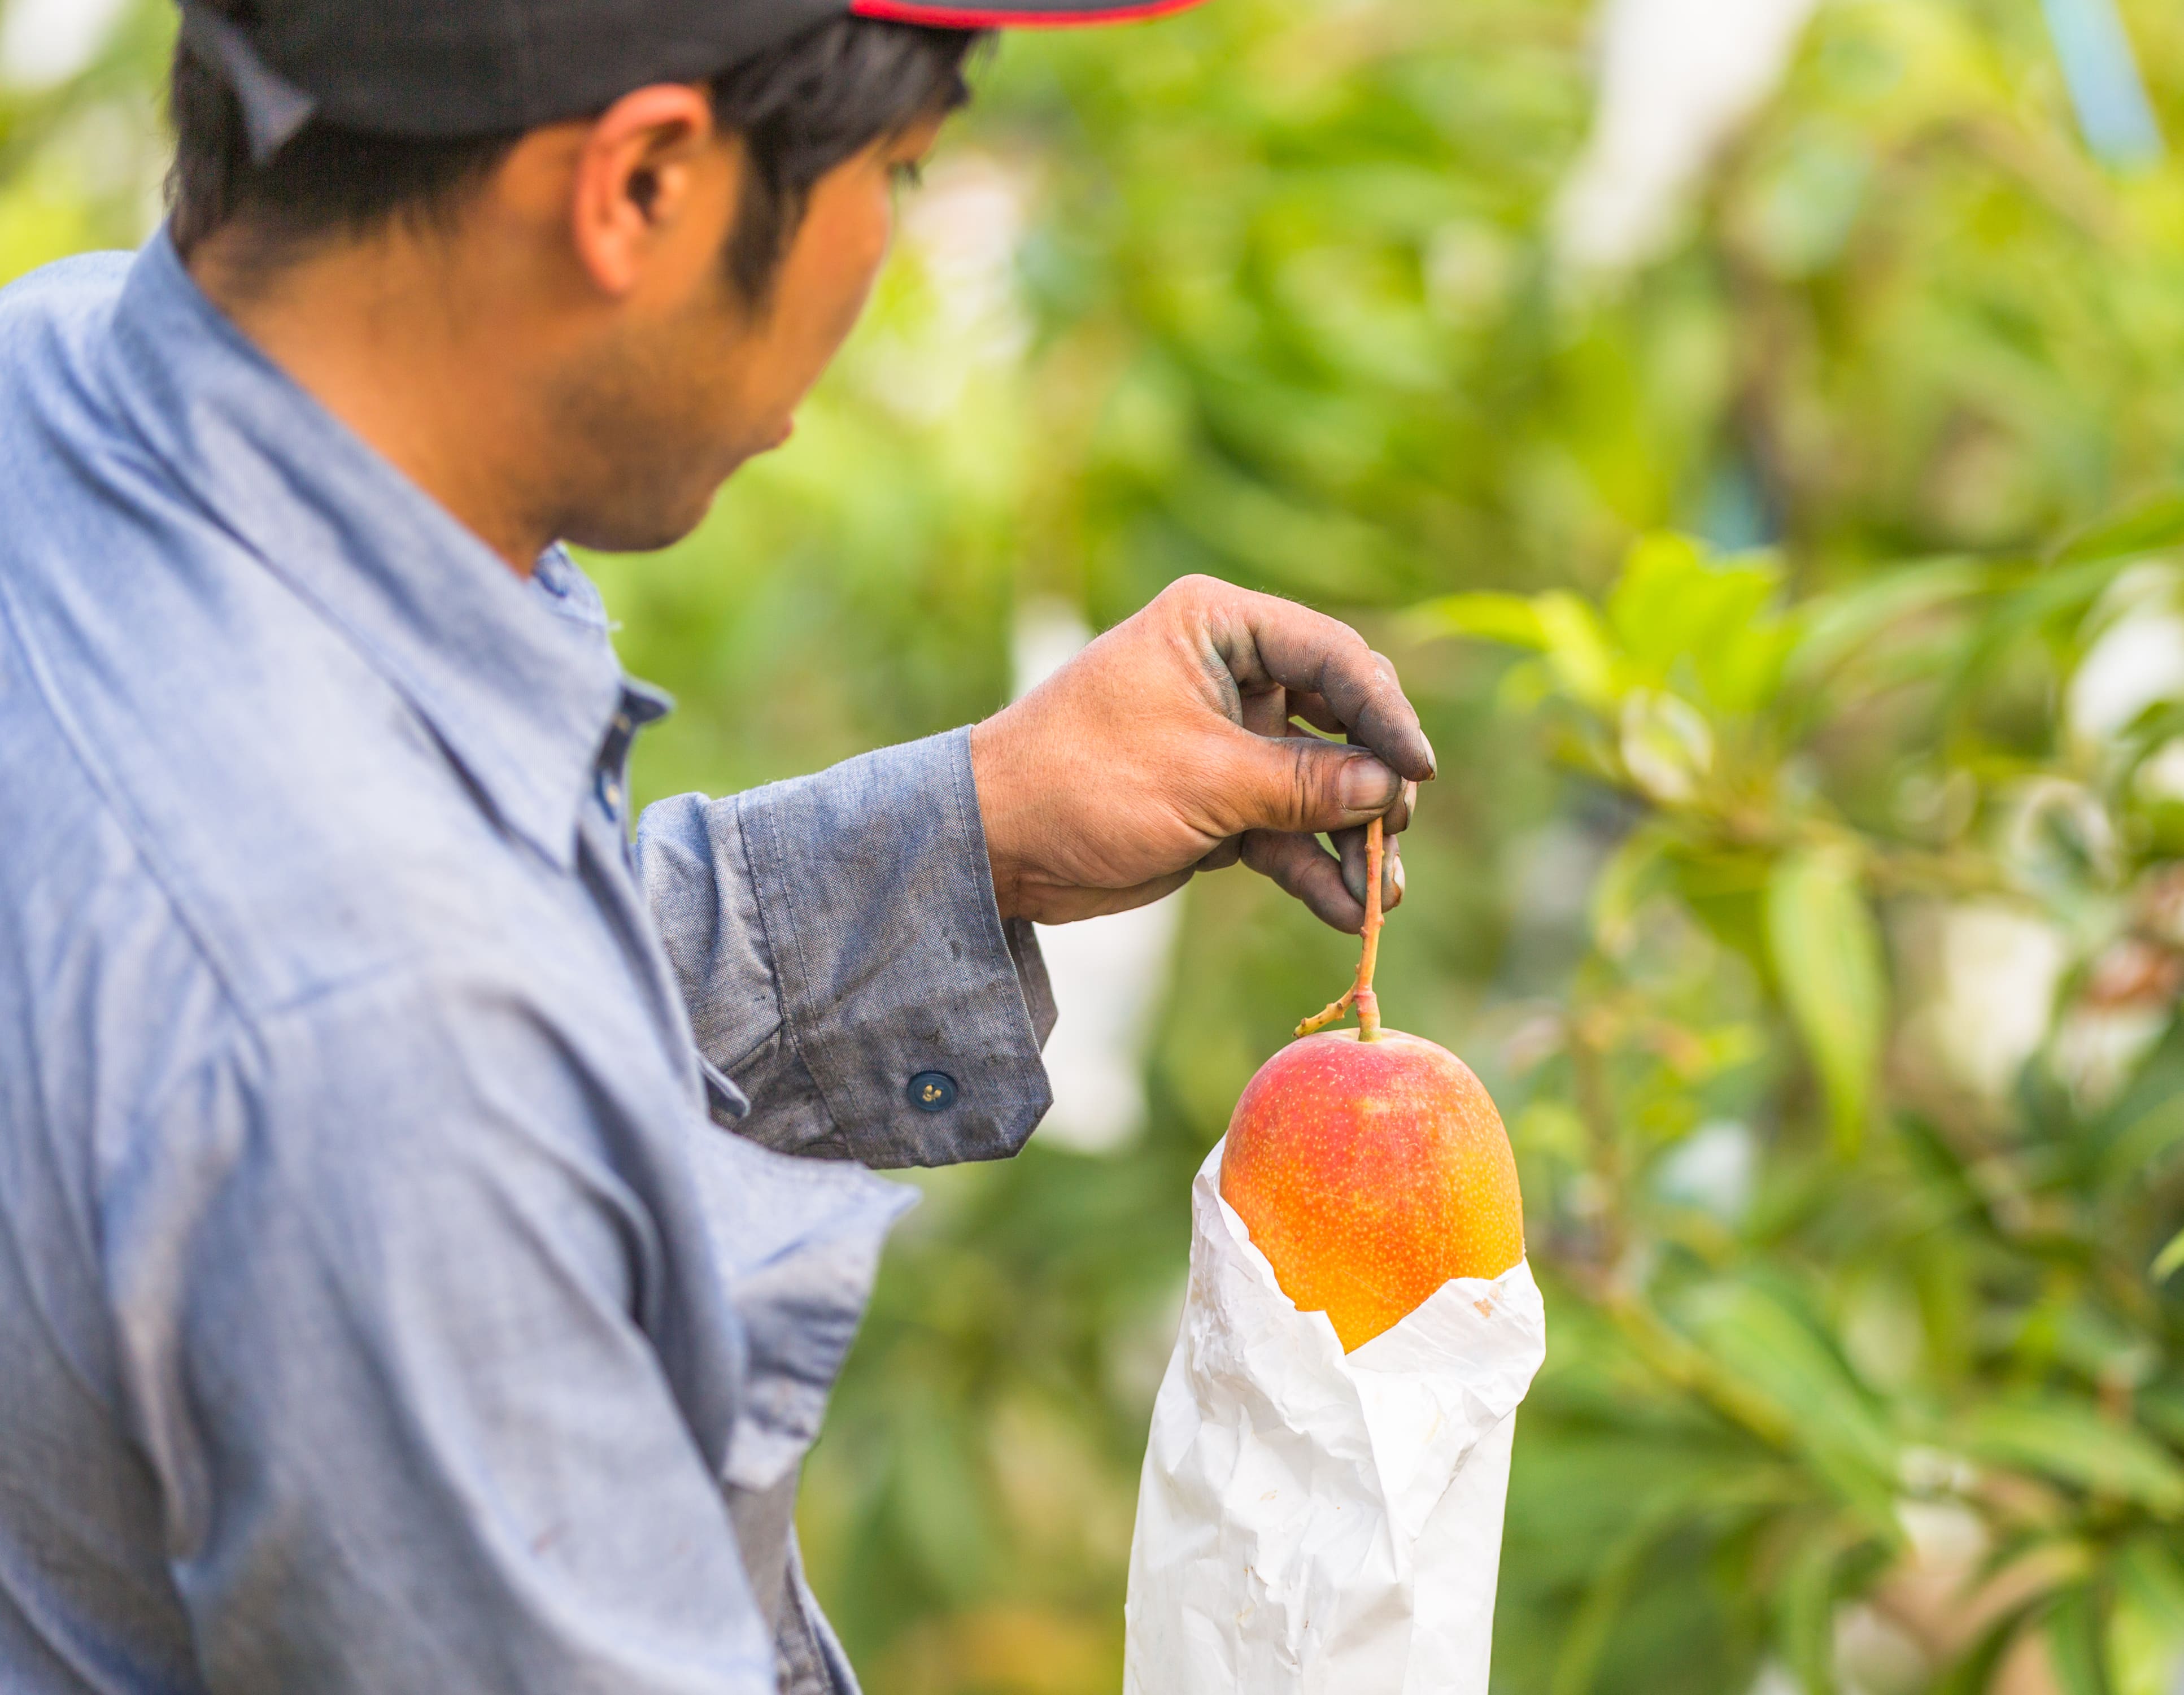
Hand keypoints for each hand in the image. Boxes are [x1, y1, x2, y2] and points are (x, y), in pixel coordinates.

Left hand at [969, 576, 1433, 931]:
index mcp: (1219, 626)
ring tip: (1382, 896)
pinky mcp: (1219, 800)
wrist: (997, 846)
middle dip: (1374, 782)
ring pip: (1320, 783)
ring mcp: (1228, 739)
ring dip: (1353, 839)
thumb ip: (1305, 783)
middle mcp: (1231, 672)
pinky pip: (1288, 829)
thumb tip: (1391, 790)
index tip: (1419, 771)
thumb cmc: (1085, 781)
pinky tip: (1345, 909)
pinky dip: (1314, 867)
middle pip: (1340, 720)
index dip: (1384, 713)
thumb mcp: (1206, 780)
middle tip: (1394, 833)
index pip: (1332, 655)